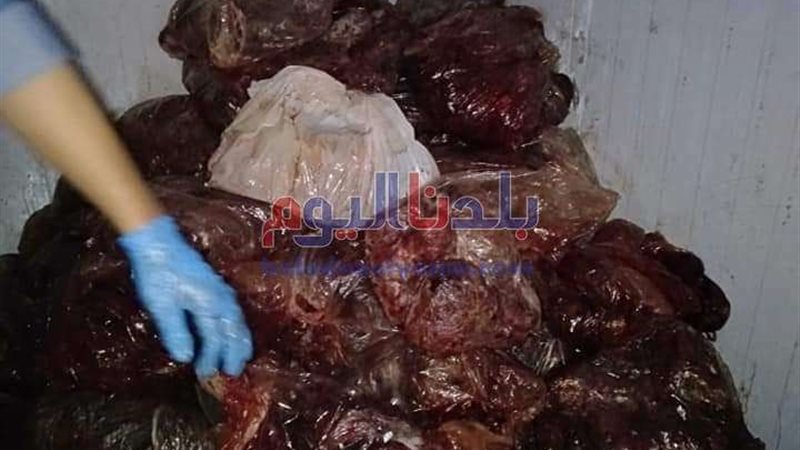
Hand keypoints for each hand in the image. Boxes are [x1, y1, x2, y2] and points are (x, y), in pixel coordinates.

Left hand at [119, 216, 252, 377]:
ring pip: (237, 319)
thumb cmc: (157, 274)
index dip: (211, 358)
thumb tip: (186, 357)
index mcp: (208, 304)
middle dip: (235, 351)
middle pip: (233, 329)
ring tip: (243, 354)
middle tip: (234, 371)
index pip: (214, 337)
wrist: (158, 242)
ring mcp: (220, 290)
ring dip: (240, 338)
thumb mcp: (161, 305)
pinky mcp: (215, 285)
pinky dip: (237, 325)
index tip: (204, 374)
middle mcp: (220, 298)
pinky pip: (233, 310)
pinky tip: (233, 328)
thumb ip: (176, 332)